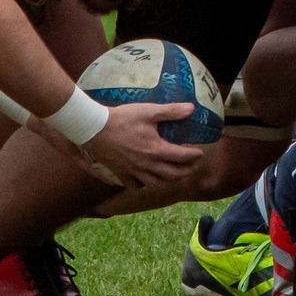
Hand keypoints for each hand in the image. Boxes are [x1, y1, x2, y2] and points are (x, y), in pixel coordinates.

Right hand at [82, 102, 202, 187]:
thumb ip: (171, 111)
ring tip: (174, 174)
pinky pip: (136, 186)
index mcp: (156, 150)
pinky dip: (144, 185)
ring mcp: (134, 172)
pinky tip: (147, 180)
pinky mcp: (121, 174)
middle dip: (186, 171)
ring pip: (156, 184)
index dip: (194, 156)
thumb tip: (192, 109)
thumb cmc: (122, 119)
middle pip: (172, 175)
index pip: (182, 157)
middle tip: (193, 166)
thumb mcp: (148, 111)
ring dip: (168, 181)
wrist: (95, 129)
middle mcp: (147, 165)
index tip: (200, 153)